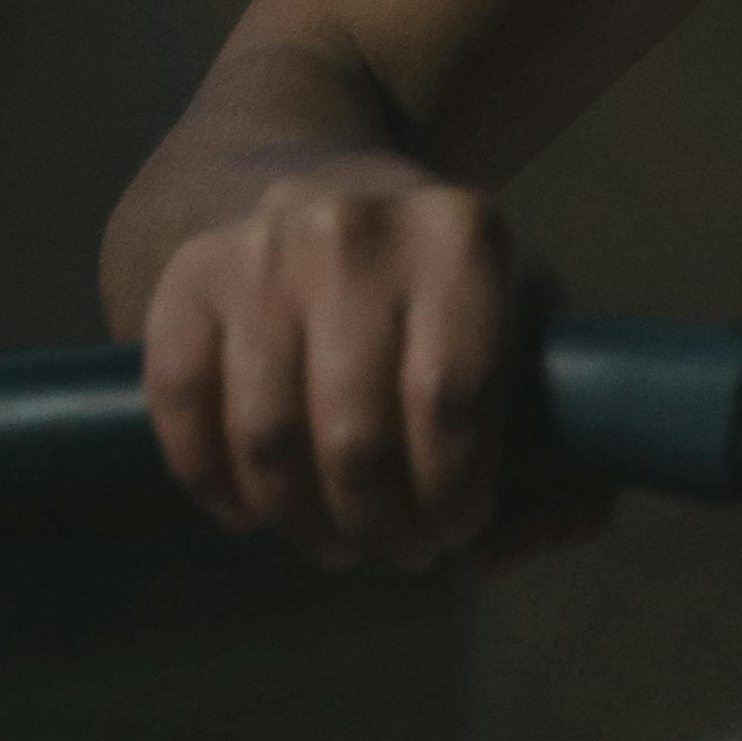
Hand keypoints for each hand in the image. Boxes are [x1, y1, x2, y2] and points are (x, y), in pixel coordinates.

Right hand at [132, 157, 603, 570]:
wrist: (325, 188)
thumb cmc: (440, 292)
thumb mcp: (522, 330)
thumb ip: (558, 450)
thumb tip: (503, 552)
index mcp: (461, 234)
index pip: (452, 401)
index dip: (453, 494)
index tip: (457, 529)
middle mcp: (355, 229)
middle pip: (356, 435)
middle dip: (381, 524)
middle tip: (397, 548)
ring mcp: (261, 249)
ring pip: (268, 437)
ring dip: (301, 522)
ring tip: (335, 542)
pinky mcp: (188, 275)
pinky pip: (184, 406)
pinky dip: (214, 484)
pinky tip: (253, 514)